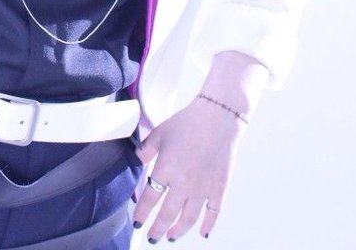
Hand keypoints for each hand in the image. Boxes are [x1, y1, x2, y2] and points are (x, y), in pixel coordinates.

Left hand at [131, 95, 245, 241]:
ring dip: (178, 231)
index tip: (137, 223)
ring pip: (189, 219)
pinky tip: (203, 233)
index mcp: (165, 169)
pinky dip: (208, 225)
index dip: (142, 214)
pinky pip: (214, 213)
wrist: (218, 117)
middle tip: (151, 237)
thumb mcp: (159, 134)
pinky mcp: (219, 188)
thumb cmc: (186, 123)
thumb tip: (135, 161)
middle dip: (157, 229)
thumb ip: (145, 151)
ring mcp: (203, 188)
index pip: (149, 199)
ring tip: (170, 237)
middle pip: (167, 215)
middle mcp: (183, 183)